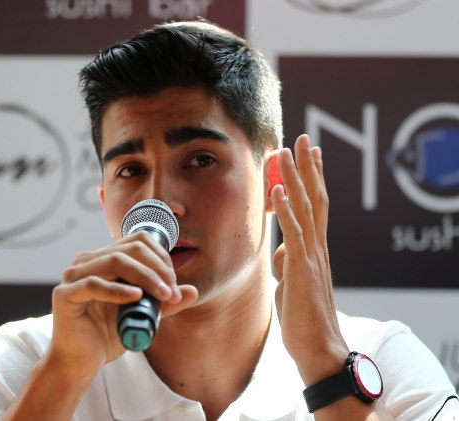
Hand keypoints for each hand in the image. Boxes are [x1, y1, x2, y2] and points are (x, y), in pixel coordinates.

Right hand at [48, 231, 196, 379]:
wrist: (81, 361)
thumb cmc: (107, 334)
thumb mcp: (141, 315)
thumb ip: (162, 302)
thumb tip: (192, 290)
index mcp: (103, 259)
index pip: (137, 241)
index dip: (160, 257)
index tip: (174, 283)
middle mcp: (86, 261)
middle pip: (129, 248)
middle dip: (156, 268)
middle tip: (171, 291)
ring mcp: (73, 276)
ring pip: (114, 261)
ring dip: (144, 277)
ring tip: (162, 295)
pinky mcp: (65, 295)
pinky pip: (93, 284)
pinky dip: (117, 290)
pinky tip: (135, 297)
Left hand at [271, 134, 348, 383]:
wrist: (318, 350)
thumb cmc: (304, 321)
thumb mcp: (291, 286)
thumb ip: (288, 265)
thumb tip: (281, 253)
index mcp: (314, 251)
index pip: (315, 207)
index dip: (311, 179)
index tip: (308, 155)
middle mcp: (317, 248)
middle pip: (315, 198)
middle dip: (307, 167)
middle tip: (302, 138)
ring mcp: (311, 257)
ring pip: (305, 208)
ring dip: (294, 178)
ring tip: (286, 151)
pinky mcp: (302, 270)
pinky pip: (294, 233)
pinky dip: (286, 209)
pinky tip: (277, 190)